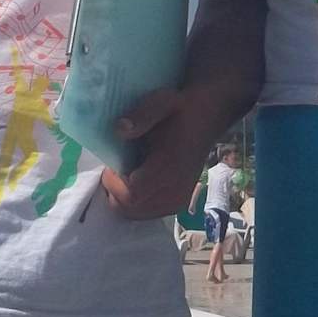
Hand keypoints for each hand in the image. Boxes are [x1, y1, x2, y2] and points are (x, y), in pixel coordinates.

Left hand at [100, 87, 214, 220]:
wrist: (206, 120)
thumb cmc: (181, 110)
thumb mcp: (162, 102)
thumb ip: (143, 115)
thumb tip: (119, 129)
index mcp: (171, 167)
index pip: (132, 194)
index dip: (114, 183)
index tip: (111, 165)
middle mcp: (176, 190)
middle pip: (130, 208)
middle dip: (115, 191)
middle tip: (116, 169)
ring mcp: (178, 200)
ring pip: (136, 214)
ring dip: (123, 197)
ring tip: (126, 173)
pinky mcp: (178, 204)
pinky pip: (146, 213)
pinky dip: (135, 202)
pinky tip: (136, 182)